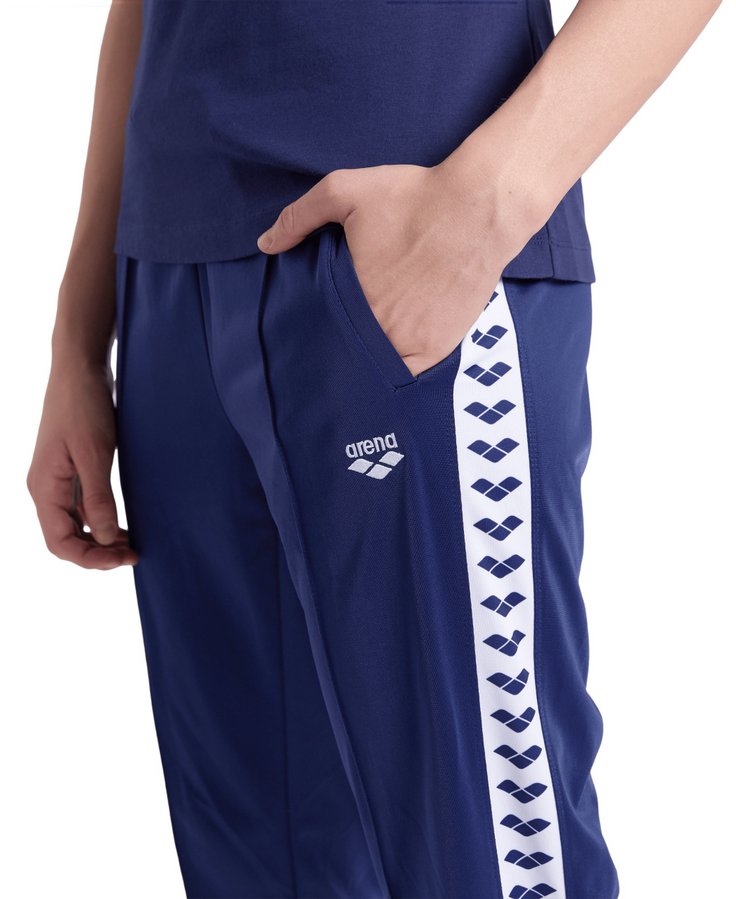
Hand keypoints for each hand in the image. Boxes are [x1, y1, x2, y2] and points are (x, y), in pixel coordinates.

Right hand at [27, 361, 137, 569]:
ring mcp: (59, 480)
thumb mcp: (95, 454)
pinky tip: (122, 523)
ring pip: (75, 524)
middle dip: (97, 552)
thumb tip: (103, 538)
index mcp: (44, 488)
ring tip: (131, 543)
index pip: (60, 542)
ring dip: (100, 538)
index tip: (124, 559)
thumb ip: (98, 499)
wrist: (80, 369)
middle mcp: (46, 488)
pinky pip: (82, 506)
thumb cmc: (84, 406)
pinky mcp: (73, 470)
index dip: (91, 558)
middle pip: (66, 538)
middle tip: (133, 554)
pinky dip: (101, 520)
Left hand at [257, 159, 537, 374]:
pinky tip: (389, 367)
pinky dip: (398, 373)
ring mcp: (412, 342)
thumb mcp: (345, 191)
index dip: (313, 334)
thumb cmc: (415, 196)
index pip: (320, 331)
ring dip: (366, 366)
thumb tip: (266, 244)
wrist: (480, 208)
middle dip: (337, 352)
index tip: (306, 337)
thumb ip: (299, 217)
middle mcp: (380, 328)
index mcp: (350, 297)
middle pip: (347, 353)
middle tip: (329, 354)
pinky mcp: (439, 347)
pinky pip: (410, 375)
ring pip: (377, 368)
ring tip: (356, 363)